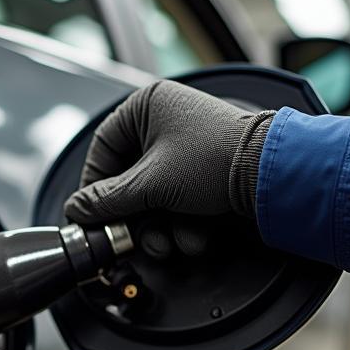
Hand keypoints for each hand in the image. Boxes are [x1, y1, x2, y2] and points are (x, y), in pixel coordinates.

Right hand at [64, 80, 274, 224]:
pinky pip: (180, 197)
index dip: (95, 184)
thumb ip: (108, 200)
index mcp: (147, 106)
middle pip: (129, 177)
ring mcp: (188, 145)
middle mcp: (166, 120)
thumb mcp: (150, 184)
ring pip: (155, 193)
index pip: (104, 147)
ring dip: (159, 227)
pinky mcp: (206, 168)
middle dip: (134, 216)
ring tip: (169, 244)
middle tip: (129, 238)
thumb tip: (77, 209)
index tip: (92, 213)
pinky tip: (195, 236)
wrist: (272, 175)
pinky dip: (184, 222)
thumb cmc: (214, 161)